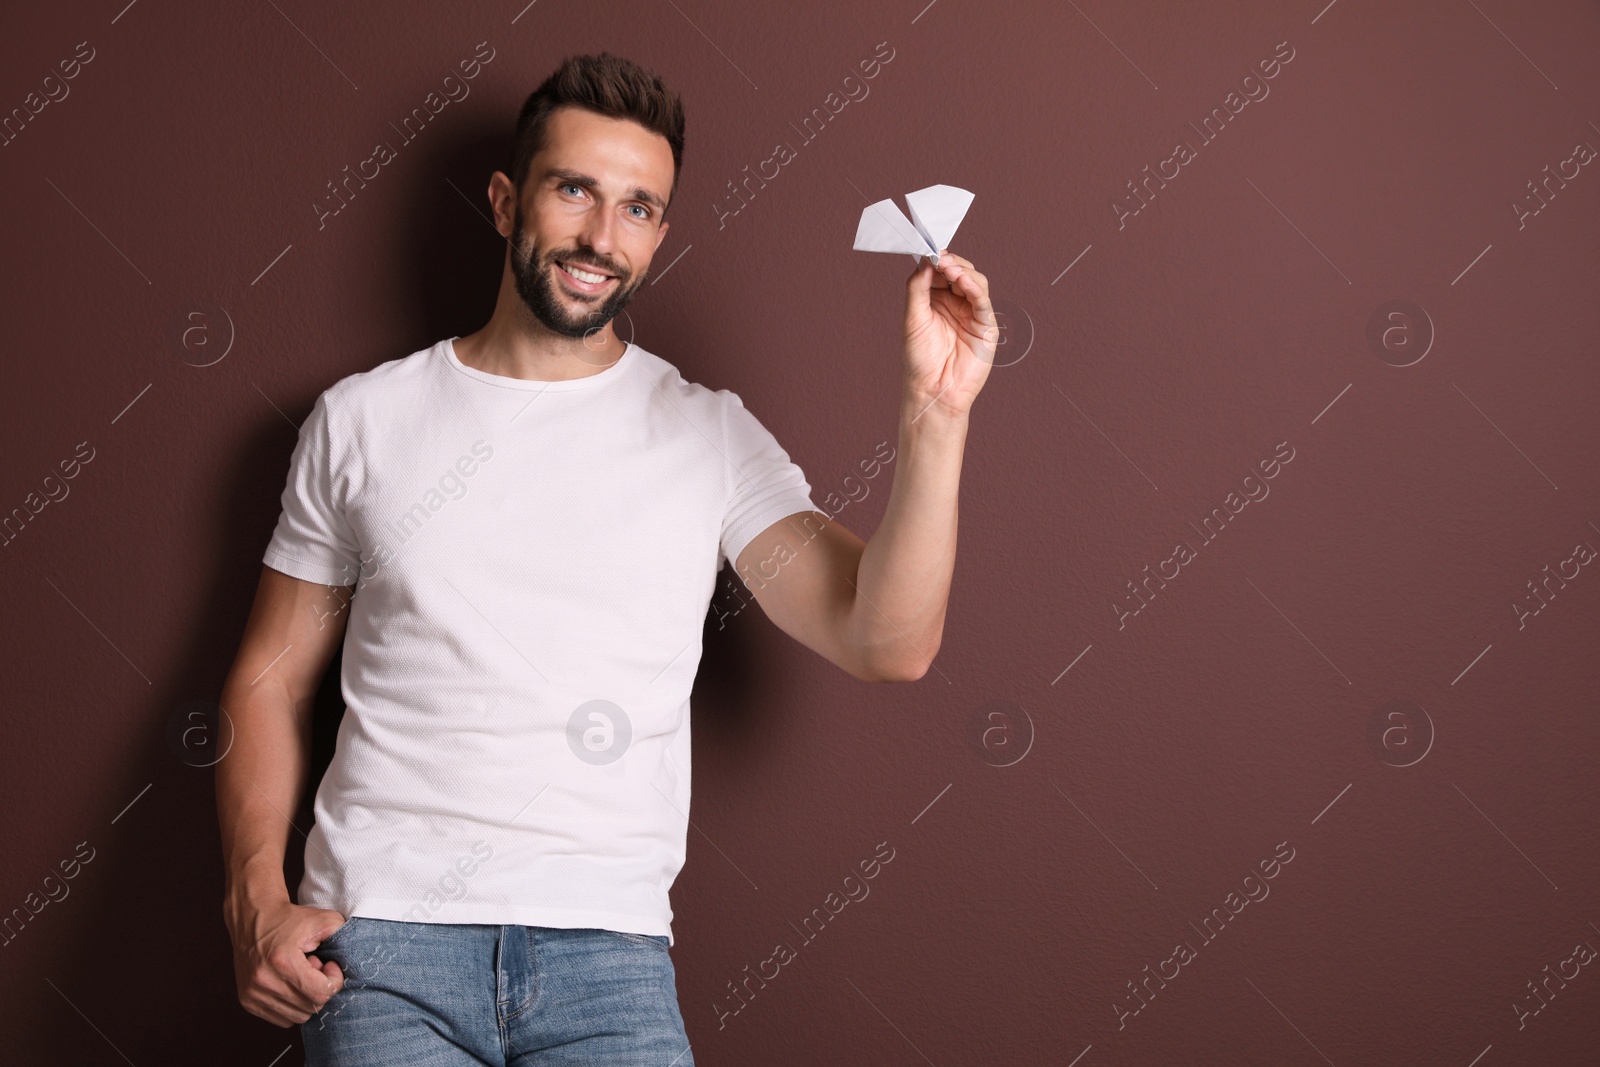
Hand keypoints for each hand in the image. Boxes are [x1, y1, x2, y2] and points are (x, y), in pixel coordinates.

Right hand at [225, 894, 347, 1026]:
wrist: (253, 917)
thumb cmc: (289, 919)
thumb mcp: (322, 919)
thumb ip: (342, 935)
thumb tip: (351, 963)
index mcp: (282, 962)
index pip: (321, 993)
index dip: (333, 981)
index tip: (329, 965)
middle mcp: (263, 981)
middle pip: (310, 1007)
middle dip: (320, 989)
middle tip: (315, 968)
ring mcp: (252, 994)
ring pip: (297, 1017)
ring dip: (306, 999)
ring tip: (301, 975)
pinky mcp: (247, 1001)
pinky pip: (282, 1019)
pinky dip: (293, 1005)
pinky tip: (291, 984)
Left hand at [902, 250, 998, 420]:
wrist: (932, 390)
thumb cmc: (919, 360)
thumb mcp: (913, 318)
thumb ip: (918, 288)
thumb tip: (925, 261)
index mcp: (937, 301)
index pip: (942, 272)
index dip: (937, 260)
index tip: (929, 250)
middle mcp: (956, 305)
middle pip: (960, 273)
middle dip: (951, 263)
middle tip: (940, 257)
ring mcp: (972, 314)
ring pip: (975, 282)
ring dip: (963, 271)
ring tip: (950, 268)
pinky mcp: (986, 326)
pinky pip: (983, 301)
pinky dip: (974, 288)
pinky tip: (962, 281)